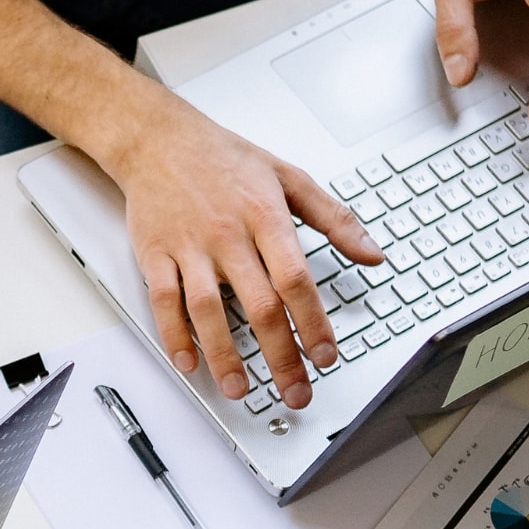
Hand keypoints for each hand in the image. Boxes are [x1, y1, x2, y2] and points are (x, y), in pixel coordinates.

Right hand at [91, 88, 377, 412]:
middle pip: (259, 306)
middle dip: (281, 356)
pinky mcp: (155, 254)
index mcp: (265, 216)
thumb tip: (372, 253)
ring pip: (208, 310)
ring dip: (225, 356)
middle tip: (295, 389)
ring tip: (241, 389)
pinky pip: (163, 301)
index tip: (325, 355)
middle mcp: (227, 234)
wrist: (158, 139)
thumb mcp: (289, 177)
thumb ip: (335, 218)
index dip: (313, 322)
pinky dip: (174, 336)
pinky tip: (189, 362)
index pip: (295, 279)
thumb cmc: (224, 158)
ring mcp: (189, 246)